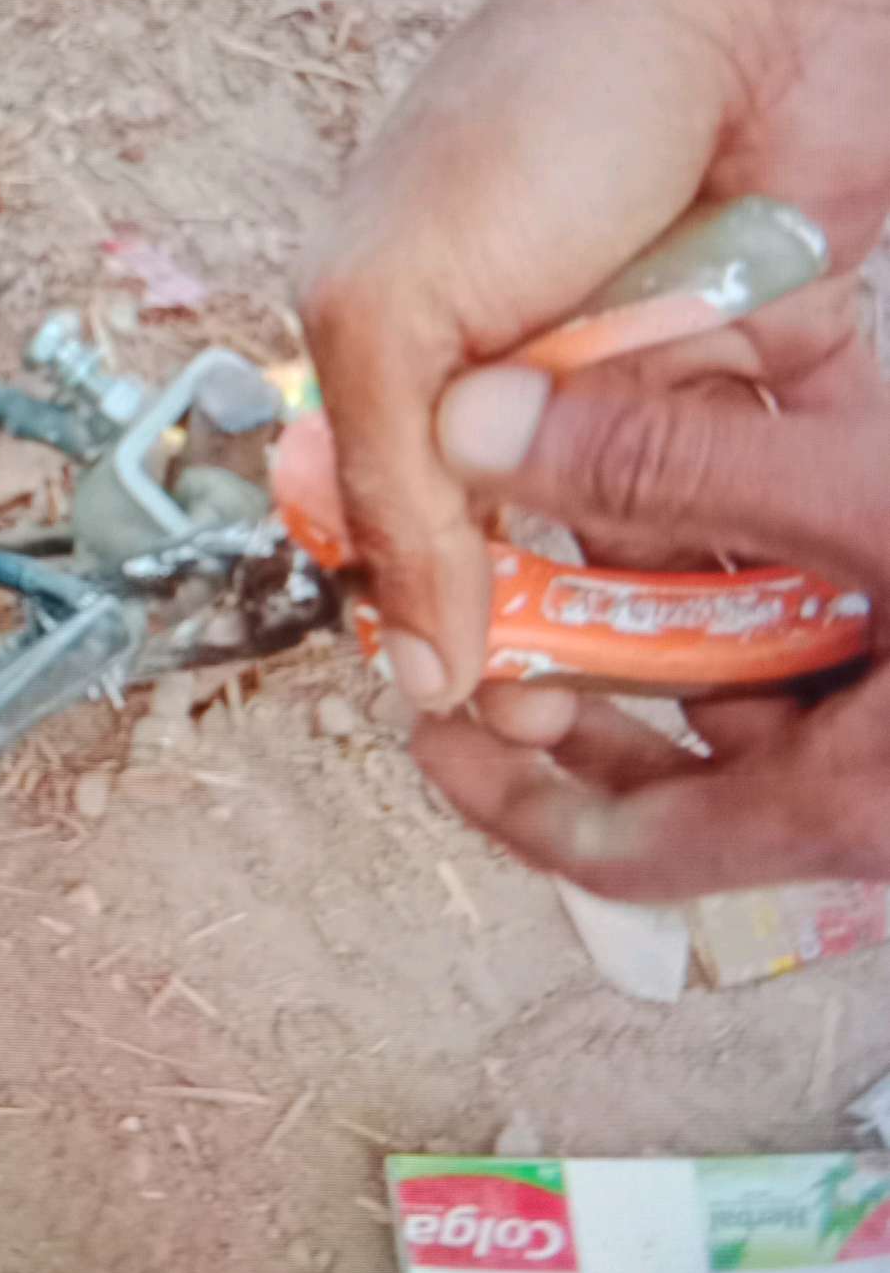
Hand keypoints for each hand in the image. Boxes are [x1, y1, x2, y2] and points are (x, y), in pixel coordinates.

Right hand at [299, 0, 889, 711]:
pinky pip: (757, 473)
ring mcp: (637, 368)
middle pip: (530, 553)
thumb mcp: (394, 303)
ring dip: (665, 586)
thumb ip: (391, 486)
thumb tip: (414, 664)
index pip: (399, 536)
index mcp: (402, 360)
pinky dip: (764, 518)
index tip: (478, 697)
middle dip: (555, 630)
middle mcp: (518, 377)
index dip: (434, 625)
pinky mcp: (750, 354)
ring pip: (649, 532)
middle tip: (576, 696)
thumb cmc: (535, 108)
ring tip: (688, 644)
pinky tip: (772, 571)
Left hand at [413, 353, 889, 899]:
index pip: (621, 845)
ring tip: (592, 465)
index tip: (426, 720)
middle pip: (676, 741)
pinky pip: (822, 606)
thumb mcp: (875, 504)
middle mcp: (871, 786)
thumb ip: (680, 466)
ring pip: (753, 658)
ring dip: (672, 571)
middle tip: (500, 565)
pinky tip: (726, 440)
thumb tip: (482, 427)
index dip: (501, 791)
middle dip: (581, 645)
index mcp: (842, 807)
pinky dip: (762, 536)